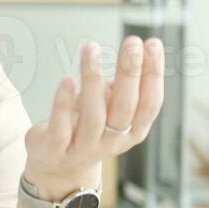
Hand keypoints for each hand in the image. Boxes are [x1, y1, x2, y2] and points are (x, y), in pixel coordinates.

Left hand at [23, 35, 165, 199]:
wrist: (55, 165)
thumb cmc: (85, 125)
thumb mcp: (108, 106)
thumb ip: (120, 87)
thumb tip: (134, 57)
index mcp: (133, 130)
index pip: (150, 103)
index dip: (153, 75)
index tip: (153, 44)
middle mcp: (113, 142)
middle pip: (125, 107)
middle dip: (130, 73)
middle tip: (132, 42)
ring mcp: (84, 149)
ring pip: (94, 116)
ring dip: (93, 79)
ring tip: (92, 48)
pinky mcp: (57, 150)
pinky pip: (62, 126)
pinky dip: (64, 102)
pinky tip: (68, 78)